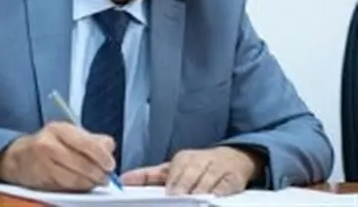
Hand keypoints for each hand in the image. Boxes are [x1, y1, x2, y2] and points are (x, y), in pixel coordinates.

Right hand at [0, 121, 115, 190]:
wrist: (18, 157)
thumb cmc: (50, 143)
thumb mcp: (70, 133)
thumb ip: (92, 139)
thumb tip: (109, 147)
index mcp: (60, 129)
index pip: (85, 142)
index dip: (101, 155)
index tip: (110, 164)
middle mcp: (48, 144)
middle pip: (80, 162)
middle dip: (97, 173)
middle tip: (106, 178)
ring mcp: (42, 164)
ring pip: (72, 178)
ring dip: (88, 182)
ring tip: (97, 182)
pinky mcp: (39, 181)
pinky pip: (63, 187)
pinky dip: (76, 188)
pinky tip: (83, 185)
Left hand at [121, 146, 263, 195]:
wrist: (232, 158)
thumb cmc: (197, 166)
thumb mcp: (173, 168)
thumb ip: (149, 175)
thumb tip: (124, 179)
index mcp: (184, 159)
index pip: (176, 169)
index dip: (173, 182)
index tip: (169, 193)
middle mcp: (200, 161)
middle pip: (191, 174)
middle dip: (184, 186)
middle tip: (177, 197)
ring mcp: (217, 169)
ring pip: (208, 180)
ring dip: (200, 190)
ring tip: (193, 199)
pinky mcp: (233, 178)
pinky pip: (226, 185)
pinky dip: (220, 191)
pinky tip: (214, 196)